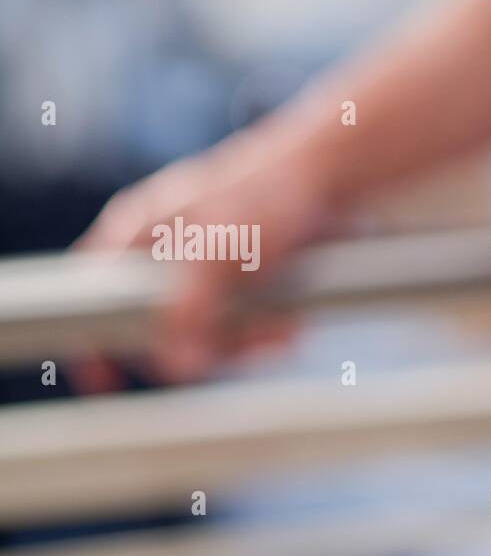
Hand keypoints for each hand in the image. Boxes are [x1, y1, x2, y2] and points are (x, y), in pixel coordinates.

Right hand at [73, 133, 330, 386]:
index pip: (91, 294)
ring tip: (281, 330)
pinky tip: (290, 325)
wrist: (334, 177)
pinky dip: (267, 334)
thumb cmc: (268, 192)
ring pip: (208, 337)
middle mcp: (165, 257)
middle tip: (245, 344)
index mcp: (136, 235)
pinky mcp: (245, 286)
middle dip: (208, 346)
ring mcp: (206, 274)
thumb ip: (190, 309)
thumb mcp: (219, 250)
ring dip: (247, 343)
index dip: (93, 337)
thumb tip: (176, 367)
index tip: (104, 378)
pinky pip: (245, 330)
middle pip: (160, 330)